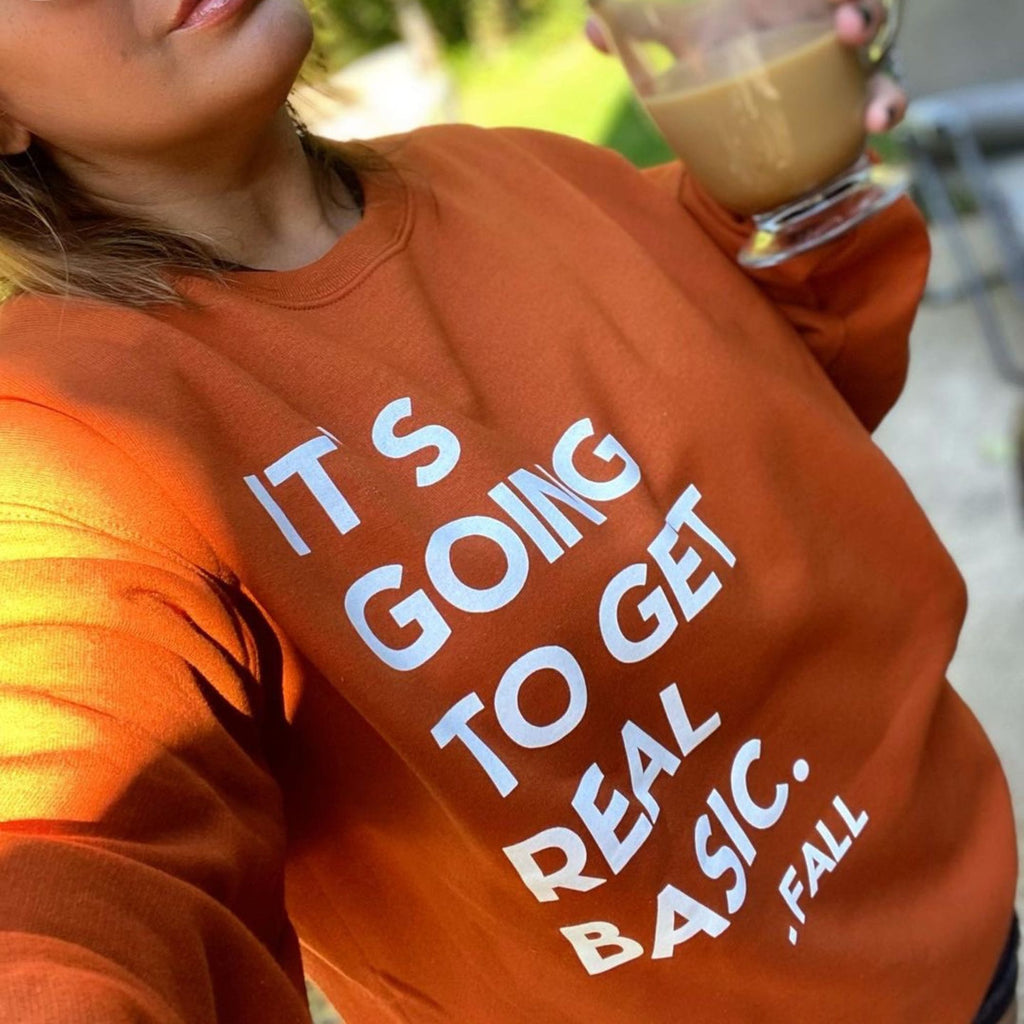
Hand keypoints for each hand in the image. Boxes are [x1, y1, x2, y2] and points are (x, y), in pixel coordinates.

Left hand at [585, 1, 906, 134]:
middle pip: (860, 12)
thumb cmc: (720, 58)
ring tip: (879, 111)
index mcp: (787, 6)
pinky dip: (889, 110)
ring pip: (879, 67)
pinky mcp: (853, 108)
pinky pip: (882, 103)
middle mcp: (823, 30)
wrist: (741, 110)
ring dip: (886, 85)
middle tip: (847, 29)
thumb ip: (648, 31)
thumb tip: (594, 31)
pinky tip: (880, 125)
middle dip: (862, 14)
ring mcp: (844, 71)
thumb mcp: (686, 40)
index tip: (828, 9)